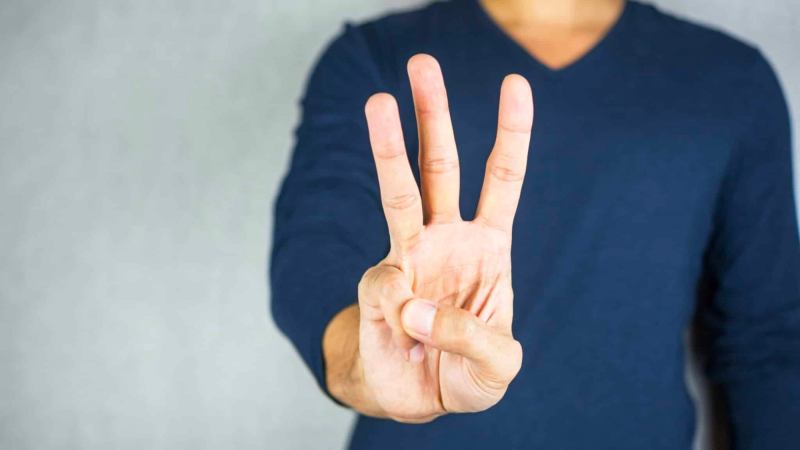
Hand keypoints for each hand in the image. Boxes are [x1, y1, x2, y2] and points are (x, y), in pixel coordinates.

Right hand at [326, 54, 532, 422]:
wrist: (417, 399)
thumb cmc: (464, 374)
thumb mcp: (498, 367)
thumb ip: (476, 339)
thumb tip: (412, 304)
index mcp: (488, 246)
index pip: (501, 180)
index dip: (510, 134)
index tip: (515, 83)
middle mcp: (445, 240)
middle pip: (441, 166)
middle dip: (434, 114)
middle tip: (422, 63)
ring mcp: (408, 258)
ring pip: (398, 192)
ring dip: (388, 146)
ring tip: (377, 101)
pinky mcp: (379, 287)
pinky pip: (384, 288)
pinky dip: (397, 315)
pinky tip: (405, 337)